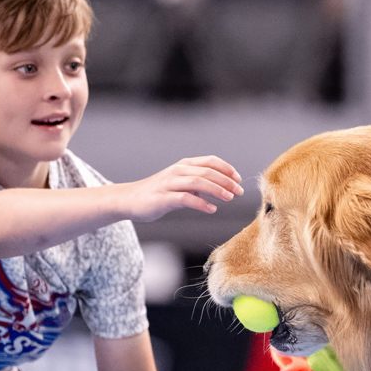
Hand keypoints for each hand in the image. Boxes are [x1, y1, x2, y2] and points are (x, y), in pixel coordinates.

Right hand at [122, 156, 242, 221]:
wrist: (130, 199)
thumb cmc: (159, 192)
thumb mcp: (180, 183)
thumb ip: (198, 183)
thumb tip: (221, 187)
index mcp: (184, 165)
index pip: (210, 161)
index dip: (227, 169)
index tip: (238, 179)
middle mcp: (178, 171)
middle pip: (208, 171)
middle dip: (227, 181)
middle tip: (240, 192)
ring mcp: (170, 184)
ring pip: (198, 182)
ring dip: (217, 190)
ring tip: (230, 198)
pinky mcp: (164, 198)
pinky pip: (186, 199)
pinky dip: (201, 203)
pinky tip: (212, 209)